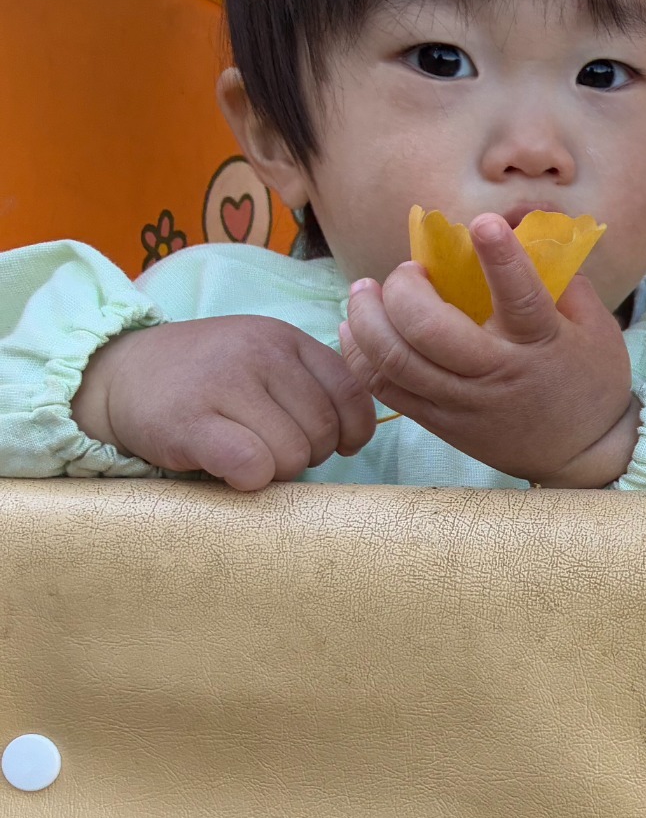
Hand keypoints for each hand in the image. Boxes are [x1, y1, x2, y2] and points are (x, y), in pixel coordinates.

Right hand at [72, 316, 375, 490]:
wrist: (117, 374)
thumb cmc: (204, 379)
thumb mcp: (262, 359)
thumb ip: (310, 384)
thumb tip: (356, 437)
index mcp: (285, 338)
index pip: (351, 394)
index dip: (352, 432)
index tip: (335, 446)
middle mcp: (259, 352)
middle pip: (322, 431)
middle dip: (306, 456)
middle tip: (271, 452)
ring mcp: (224, 383)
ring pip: (292, 454)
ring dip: (275, 471)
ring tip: (244, 455)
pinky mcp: (189, 421)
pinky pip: (251, 466)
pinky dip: (248, 480)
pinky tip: (228, 469)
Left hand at [340, 214, 637, 487]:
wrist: (581, 455)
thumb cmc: (590, 382)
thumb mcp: (597, 327)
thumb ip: (562, 280)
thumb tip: (520, 231)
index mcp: (543, 344)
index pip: (522, 299)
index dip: (502, 259)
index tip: (483, 222)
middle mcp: (498, 374)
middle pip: (431, 331)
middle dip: (406, 289)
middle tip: (409, 272)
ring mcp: (463, 402)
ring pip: (395, 360)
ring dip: (368, 316)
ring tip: (366, 290)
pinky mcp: (439, 423)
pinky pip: (383, 388)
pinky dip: (360, 353)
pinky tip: (357, 325)